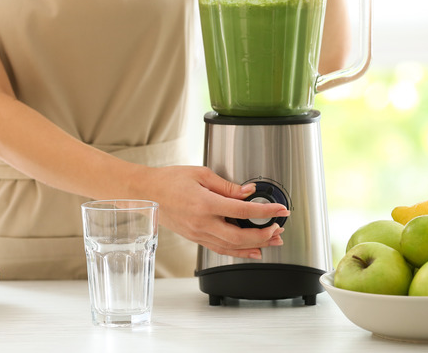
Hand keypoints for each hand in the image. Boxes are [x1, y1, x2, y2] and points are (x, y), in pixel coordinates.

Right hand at [132, 165, 288, 258]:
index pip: (243, 210)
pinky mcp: (196, 238)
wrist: (147, 193)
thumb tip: (248, 192)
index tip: (280, 210)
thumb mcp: (201, 174)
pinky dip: (239, 252)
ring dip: (255, 246)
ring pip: (232, 247)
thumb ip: (227, 186)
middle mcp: (202, 223)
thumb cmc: (170, 180)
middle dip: (264, 235)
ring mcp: (198, 234)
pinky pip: (221, 249)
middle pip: (240, 236)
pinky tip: (252, 251)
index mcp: (205, 204)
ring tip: (272, 241)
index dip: (265, 211)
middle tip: (278, 228)